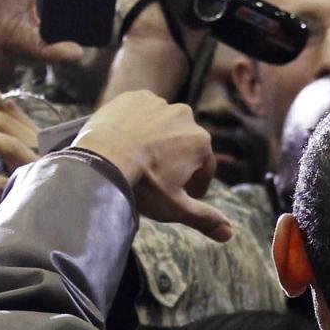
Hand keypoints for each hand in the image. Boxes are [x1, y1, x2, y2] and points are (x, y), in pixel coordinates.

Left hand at [72, 90, 231, 239]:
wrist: (100, 161)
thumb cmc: (142, 186)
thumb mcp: (175, 207)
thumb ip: (204, 218)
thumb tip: (229, 233)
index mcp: (201, 142)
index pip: (205, 167)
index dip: (196, 184)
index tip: (184, 194)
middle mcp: (185, 116)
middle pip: (184, 144)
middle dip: (175, 160)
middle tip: (156, 177)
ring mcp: (159, 103)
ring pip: (163, 126)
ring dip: (156, 139)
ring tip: (138, 158)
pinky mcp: (134, 97)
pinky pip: (141, 111)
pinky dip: (137, 123)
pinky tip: (125, 140)